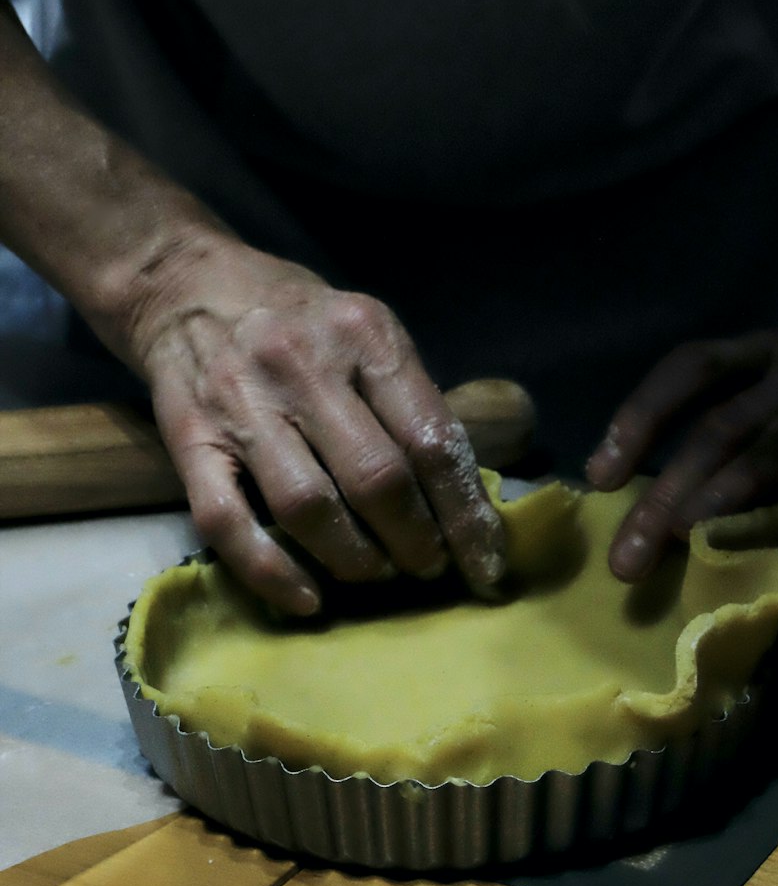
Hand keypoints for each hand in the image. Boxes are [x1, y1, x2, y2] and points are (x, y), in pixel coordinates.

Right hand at [126, 231, 504, 612]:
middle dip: (416, 543)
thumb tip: (467, 502)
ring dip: (355, 561)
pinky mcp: (190, 440)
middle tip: (426, 567)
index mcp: (364, 335)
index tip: (485, 565)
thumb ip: (412, 404)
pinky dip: (272, 573)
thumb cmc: (300, 323)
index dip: (466, 516)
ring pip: (310, 509)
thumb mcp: (368, 335)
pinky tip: (307, 600)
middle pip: (377, 480)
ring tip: (375, 572)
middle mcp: (303, 364)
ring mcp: (241, 402)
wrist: (184, 285)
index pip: (431, 443)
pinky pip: (229, 524)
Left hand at [587, 318, 777, 581]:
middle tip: (628, 559)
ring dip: (729, 484)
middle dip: (668, 491)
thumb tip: (657, 513)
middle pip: (721, 424)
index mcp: (762, 354)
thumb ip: (728, 448)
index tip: (600, 477)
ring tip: (687, 531)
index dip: (640, 416)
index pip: (690, 370)